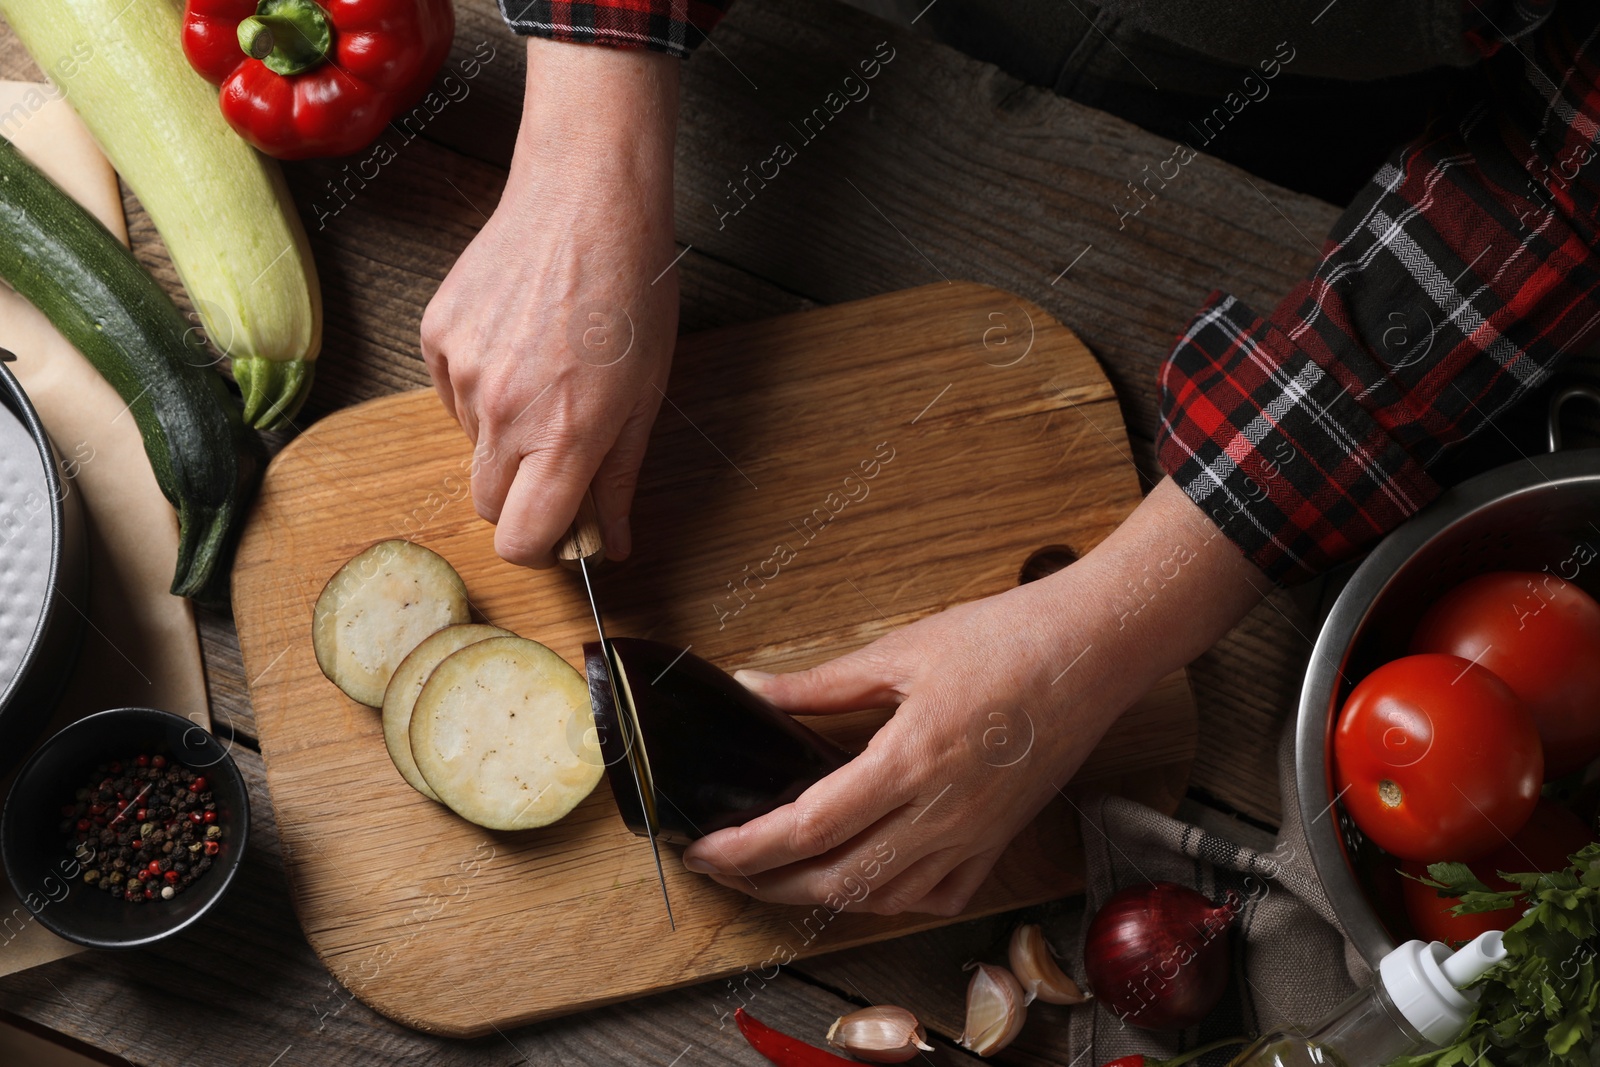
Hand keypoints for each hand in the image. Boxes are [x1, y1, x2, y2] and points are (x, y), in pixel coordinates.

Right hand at [420, 39, 680, 565]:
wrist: (587, 201)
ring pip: (471, 445)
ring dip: (503, 433)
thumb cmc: (631, 296)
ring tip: (547, 374)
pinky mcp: (435, 335)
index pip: (520, 540)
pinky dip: (481, 386)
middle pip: (487, 503)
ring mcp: (463, 372)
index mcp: (564, 436)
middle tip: (561, 451)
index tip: (558, 529)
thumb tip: (611, 545)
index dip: (539, 546)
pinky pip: (451, 393)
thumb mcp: (646, 398)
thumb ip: (620, 480)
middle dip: (521, 495)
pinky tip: (519, 343)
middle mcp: (503, 412)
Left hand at [680, 478, 1268, 914]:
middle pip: (836, 880)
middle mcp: (942, 814)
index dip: (747, 848)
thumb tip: (754, 688)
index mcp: (909, 763)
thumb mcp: (903, 650)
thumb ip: (820, 683)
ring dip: (822, 896)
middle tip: (726, 872)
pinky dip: (892, 897)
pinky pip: (938, 893)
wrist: (1096, 649)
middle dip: (768, 886)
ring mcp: (975, 835)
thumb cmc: (1009, 640)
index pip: (807, 828)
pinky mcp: (1000, 838)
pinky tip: (868, 877)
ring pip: (884, 897)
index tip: (705, 849)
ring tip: (779, 877)